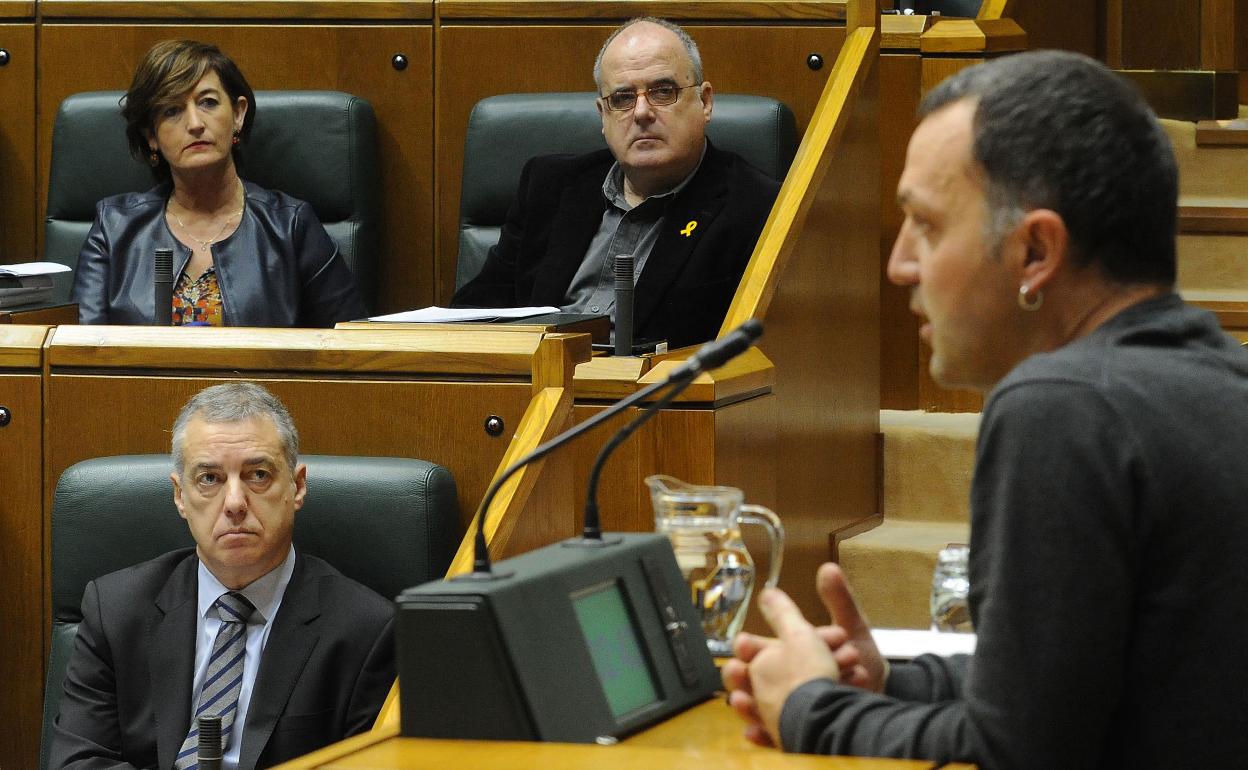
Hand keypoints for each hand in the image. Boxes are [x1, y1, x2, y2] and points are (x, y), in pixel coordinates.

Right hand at [720, 563, 884, 746]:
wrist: (878, 698)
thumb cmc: (863, 663)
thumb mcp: (852, 628)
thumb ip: (839, 600)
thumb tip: (827, 567)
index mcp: (788, 652)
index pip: (757, 647)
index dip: (750, 646)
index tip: (746, 644)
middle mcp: (781, 679)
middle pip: (748, 678)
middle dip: (744, 674)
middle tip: (740, 670)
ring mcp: (784, 707)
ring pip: (754, 706)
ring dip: (749, 703)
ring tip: (749, 701)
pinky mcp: (792, 732)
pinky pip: (770, 735)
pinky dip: (761, 733)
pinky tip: (756, 731)